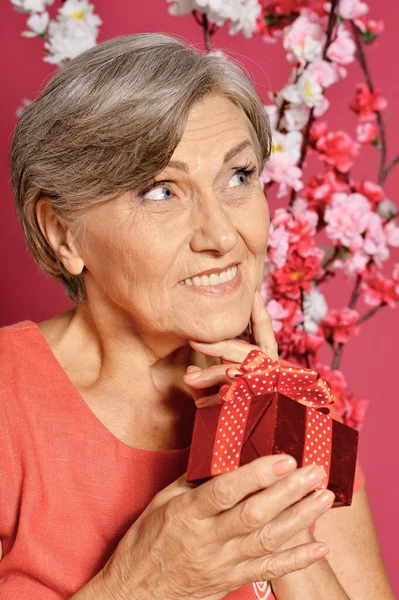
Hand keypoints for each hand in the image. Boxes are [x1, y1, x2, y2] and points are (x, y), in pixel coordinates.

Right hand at [99, 455, 332, 599]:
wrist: (135, 592)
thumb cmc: (147, 541)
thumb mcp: (161, 502)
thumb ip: (193, 480)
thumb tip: (222, 453)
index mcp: (187, 513)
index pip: (226, 490)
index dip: (257, 474)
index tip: (284, 458)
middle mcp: (207, 539)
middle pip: (254, 514)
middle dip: (289, 491)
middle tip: (315, 472)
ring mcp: (221, 563)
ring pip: (267, 540)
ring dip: (300, 518)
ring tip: (324, 498)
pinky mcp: (231, 580)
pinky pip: (268, 571)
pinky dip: (296, 559)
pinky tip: (319, 546)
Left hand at [184, 291, 278, 406]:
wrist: (265, 431)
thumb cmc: (244, 396)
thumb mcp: (235, 372)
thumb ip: (221, 361)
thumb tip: (192, 367)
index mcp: (267, 358)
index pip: (265, 332)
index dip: (259, 314)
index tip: (252, 294)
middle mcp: (269, 371)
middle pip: (245, 352)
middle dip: (218, 345)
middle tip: (194, 341)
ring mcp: (262, 388)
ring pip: (235, 376)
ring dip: (210, 375)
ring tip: (188, 378)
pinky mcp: (252, 406)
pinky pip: (230, 402)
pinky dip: (213, 402)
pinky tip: (198, 403)